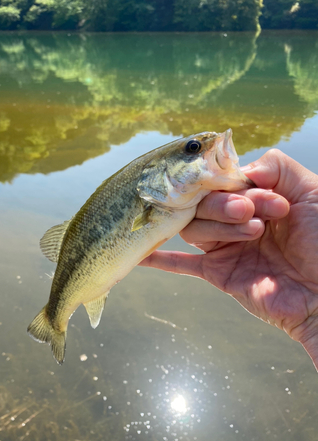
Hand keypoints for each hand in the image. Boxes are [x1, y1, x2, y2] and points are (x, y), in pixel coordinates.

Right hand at [140, 149, 317, 370]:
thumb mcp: (312, 191)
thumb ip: (277, 167)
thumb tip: (238, 169)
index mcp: (256, 198)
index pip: (224, 182)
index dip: (235, 184)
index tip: (260, 193)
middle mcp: (235, 221)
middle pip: (204, 203)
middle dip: (226, 204)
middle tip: (252, 213)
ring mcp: (225, 248)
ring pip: (195, 227)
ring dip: (219, 226)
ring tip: (253, 232)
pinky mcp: (219, 274)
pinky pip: (182, 264)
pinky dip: (159, 259)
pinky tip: (139, 254)